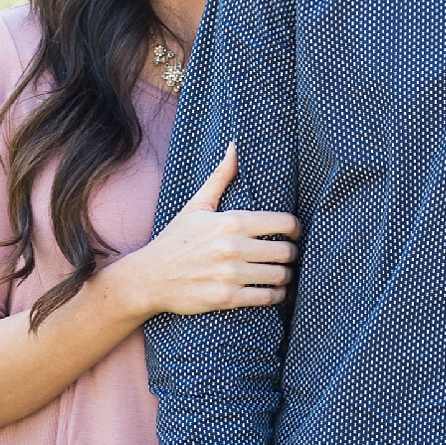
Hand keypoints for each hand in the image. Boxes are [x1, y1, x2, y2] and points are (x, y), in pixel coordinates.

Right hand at [141, 146, 299, 319]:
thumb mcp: (196, 206)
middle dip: (291, 254)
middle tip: (287, 256)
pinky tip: (273, 292)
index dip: (296, 229)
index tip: (294, 234)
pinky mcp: (227, 298)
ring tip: (281, 275)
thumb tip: (235, 146)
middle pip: (287, 252)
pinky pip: (267, 298)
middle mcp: (233, 247)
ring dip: (285, 277)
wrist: (149, 278)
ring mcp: (230, 274)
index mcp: (231, 221)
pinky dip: (276, 296)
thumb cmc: (175, 240)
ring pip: (280, 276)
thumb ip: (221, 177)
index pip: (284, 223)